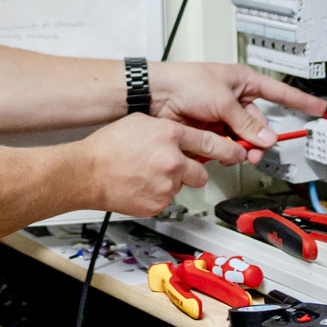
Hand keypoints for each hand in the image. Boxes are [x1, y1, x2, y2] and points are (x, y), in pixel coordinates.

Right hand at [83, 112, 247, 216]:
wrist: (88, 171)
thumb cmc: (108, 146)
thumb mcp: (140, 122)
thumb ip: (167, 130)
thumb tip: (183, 136)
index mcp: (169, 134)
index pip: (211, 143)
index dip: (229, 150)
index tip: (239, 153)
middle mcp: (173, 160)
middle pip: (202, 172)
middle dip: (193, 170)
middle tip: (174, 166)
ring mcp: (168, 184)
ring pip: (182, 186)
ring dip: (172, 182)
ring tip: (147, 173)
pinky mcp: (160, 204)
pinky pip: (168, 199)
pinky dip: (158, 194)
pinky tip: (142, 184)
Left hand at [147, 62, 326, 164]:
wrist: (157, 95)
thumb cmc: (184, 82)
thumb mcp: (222, 99)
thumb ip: (246, 122)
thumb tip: (266, 138)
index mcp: (242, 81)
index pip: (278, 92)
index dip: (299, 101)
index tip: (319, 109)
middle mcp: (234, 98)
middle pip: (260, 124)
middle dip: (261, 139)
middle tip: (259, 148)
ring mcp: (223, 116)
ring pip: (246, 139)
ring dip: (244, 148)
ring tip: (239, 152)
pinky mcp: (211, 131)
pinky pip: (229, 146)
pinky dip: (229, 152)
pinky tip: (224, 152)